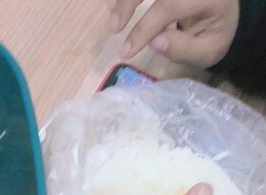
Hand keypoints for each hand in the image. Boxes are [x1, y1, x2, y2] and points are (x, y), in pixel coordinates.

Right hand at [109, 0, 238, 66]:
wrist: (222, 10)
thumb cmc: (213, 33)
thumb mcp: (208, 51)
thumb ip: (184, 48)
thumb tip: (154, 42)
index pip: (171, 5)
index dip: (145, 27)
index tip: (126, 51)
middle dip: (129, 2)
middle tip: (113, 28)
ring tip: (111, 14)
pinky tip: (112, 2)